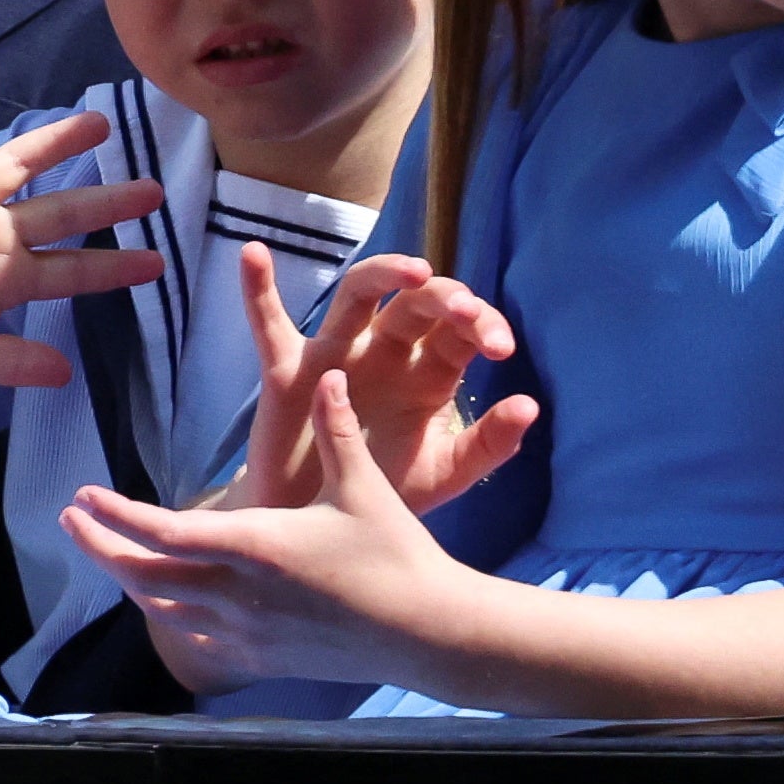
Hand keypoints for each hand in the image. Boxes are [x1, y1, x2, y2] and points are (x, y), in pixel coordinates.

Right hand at [0, 65, 167, 388]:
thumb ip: (5, 362)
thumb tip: (64, 374)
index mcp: (7, 278)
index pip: (70, 271)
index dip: (112, 267)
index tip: (157, 262)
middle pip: (61, 212)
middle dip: (106, 202)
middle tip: (153, 189)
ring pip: (15, 163)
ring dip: (53, 141)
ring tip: (97, 121)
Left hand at [63, 372, 476, 691]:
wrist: (428, 634)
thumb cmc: (399, 555)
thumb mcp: (365, 487)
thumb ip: (335, 430)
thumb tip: (325, 373)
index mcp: (258, 546)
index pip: (164, 533)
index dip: (115, 515)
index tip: (81, 495)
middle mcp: (241, 595)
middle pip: (144, 576)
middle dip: (100, 547)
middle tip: (70, 519)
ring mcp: (248, 633)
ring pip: (163, 609)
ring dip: (127, 580)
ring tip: (106, 551)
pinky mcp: (263, 656)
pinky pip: (195, 637)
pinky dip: (166, 613)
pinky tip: (162, 598)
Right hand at [225, 246, 535, 514]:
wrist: (322, 531)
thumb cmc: (383, 490)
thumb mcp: (443, 474)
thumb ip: (487, 445)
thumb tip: (530, 406)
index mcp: (427, 371)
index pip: (460, 330)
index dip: (483, 327)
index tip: (502, 348)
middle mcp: (384, 351)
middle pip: (416, 304)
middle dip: (445, 299)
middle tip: (467, 312)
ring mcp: (335, 355)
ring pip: (357, 294)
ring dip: (384, 274)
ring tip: (412, 271)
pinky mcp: (287, 372)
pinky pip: (269, 325)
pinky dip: (258, 289)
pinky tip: (253, 253)